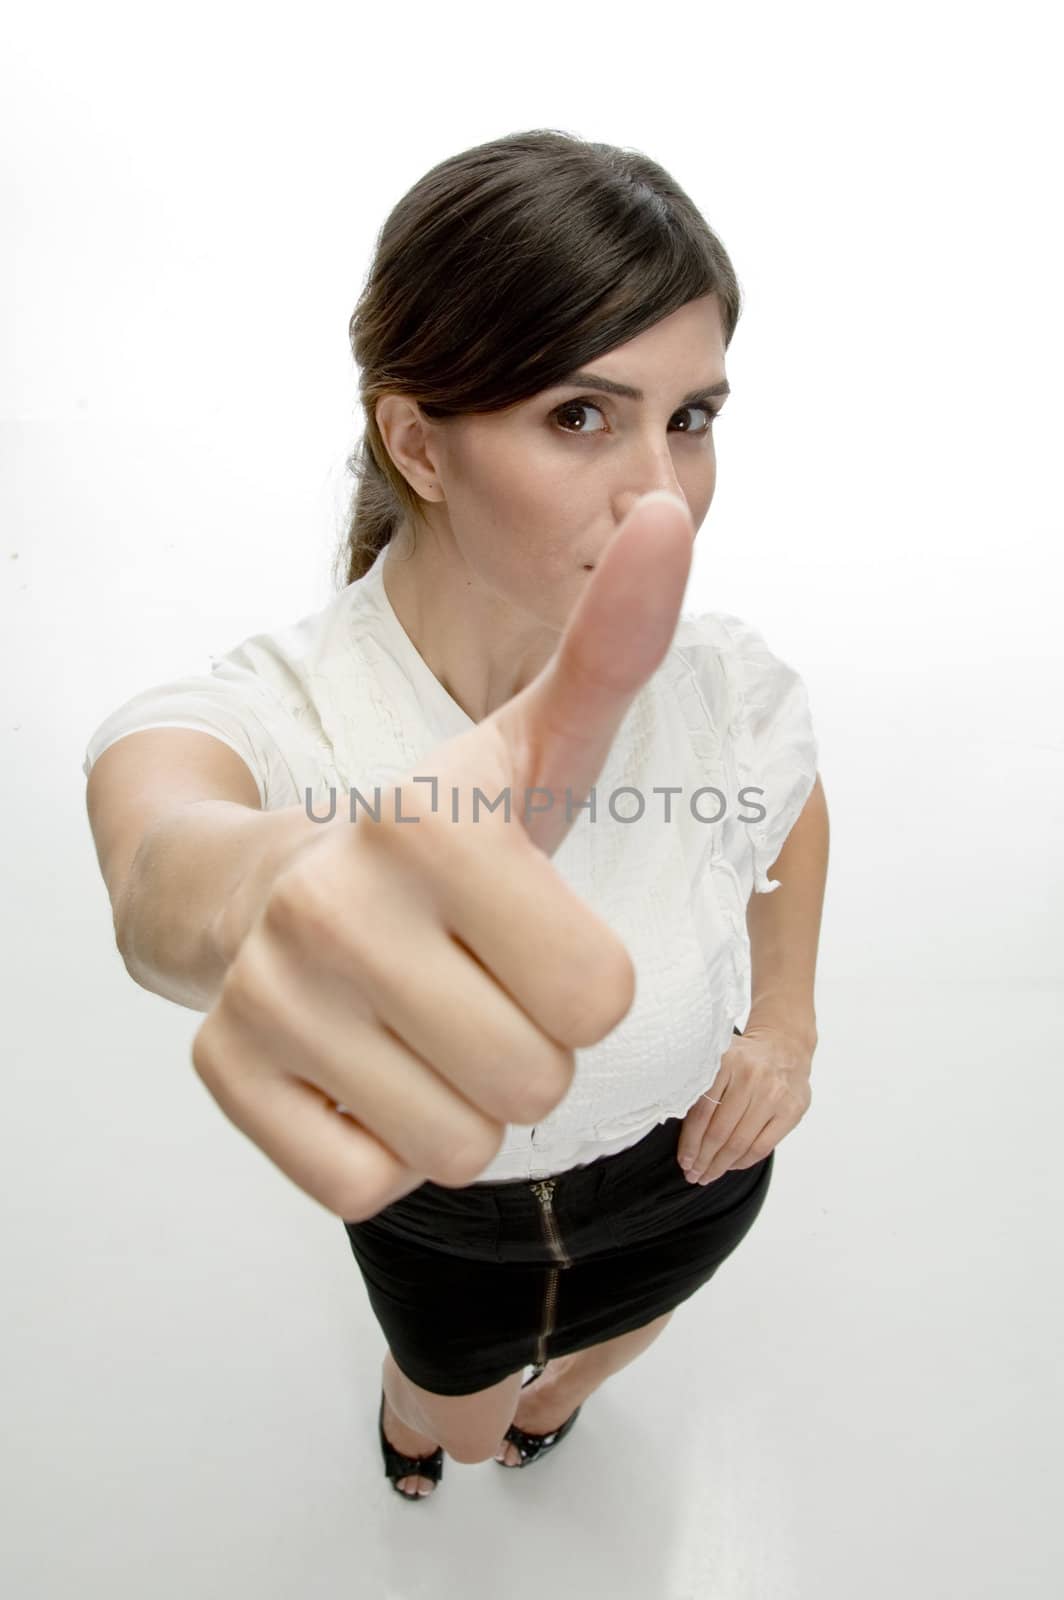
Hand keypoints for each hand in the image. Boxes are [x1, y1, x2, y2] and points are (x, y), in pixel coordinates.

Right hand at [190, 491, 696, 1221]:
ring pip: (457, 1148)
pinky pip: (366, 1184)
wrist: (265, 888)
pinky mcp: (224, 1077)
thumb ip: (615, 650)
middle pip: (535, 1079)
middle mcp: (331, 905)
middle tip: (472, 987)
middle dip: (525, 1050)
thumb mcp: (531, 749)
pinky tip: (357, 1069)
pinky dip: (380, 1148)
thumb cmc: (437, 840)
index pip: (600, 998)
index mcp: (429, 821)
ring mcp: (266, 996)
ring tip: (418, 1028)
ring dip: (460, 1106)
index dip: (582, 982)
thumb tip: (676, 514)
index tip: (524, 932)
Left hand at [676, 1024, 813, 1182]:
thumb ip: (699, 1086)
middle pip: (719, 1131)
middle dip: (703, 1159)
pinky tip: (731, 1165)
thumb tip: (676, 1127)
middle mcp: (750, 1076)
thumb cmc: (744, 1061)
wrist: (785, 1048)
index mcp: (725, 1062)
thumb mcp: (718, 1060)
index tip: (683, 1160)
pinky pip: (762, 1147)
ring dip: (720, 1165)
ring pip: (740, 1143)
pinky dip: (743, 1161)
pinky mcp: (791, 1110)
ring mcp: (773, 1094)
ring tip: (707, 1175)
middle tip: (693, 1174)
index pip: (701, 1112)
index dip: (690, 1142)